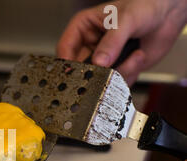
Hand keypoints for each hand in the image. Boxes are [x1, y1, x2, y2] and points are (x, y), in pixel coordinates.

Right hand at [57, 0, 186, 84]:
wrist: (167, 15)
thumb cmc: (144, 6)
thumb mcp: (126, 20)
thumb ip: (112, 41)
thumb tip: (99, 61)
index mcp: (83, 28)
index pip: (65, 48)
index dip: (67, 62)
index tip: (76, 72)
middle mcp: (90, 46)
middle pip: (79, 69)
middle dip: (95, 73)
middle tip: (108, 70)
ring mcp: (103, 59)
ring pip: (97, 79)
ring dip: (118, 72)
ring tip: (135, 56)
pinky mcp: (116, 69)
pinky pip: (114, 82)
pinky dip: (129, 74)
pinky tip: (138, 57)